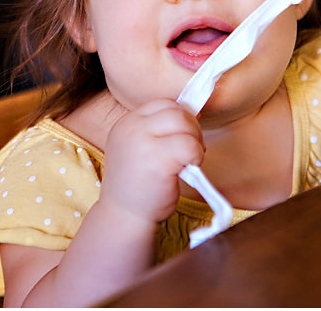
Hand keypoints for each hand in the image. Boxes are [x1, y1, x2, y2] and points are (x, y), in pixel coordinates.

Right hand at [101, 100, 203, 226]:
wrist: (124, 216)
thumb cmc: (138, 185)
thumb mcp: (140, 149)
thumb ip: (159, 131)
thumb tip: (196, 112)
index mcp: (126, 123)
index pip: (163, 104)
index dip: (181, 117)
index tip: (185, 135)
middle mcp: (131, 128)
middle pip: (176, 111)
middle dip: (192, 128)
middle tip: (191, 150)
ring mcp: (143, 142)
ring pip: (185, 124)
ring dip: (195, 142)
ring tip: (188, 160)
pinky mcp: (158, 160)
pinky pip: (190, 145)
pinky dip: (196, 156)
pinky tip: (188, 169)